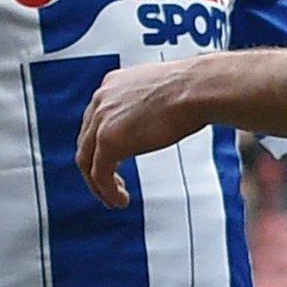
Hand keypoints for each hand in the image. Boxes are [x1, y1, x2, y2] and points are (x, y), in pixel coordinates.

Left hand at [78, 62, 207, 207]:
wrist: (200, 89)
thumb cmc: (194, 90)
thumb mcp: (160, 93)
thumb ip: (148, 106)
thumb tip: (156, 120)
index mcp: (112, 85)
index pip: (95, 121)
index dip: (100, 146)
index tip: (114, 162)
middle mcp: (101, 100)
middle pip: (86, 142)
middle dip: (96, 167)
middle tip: (112, 185)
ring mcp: (101, 120)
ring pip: (87, 160)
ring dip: (99, 184)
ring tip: (115, 199)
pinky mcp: (108, 141)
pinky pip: (99, 173)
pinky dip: (107, 191)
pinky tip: (120, 200)